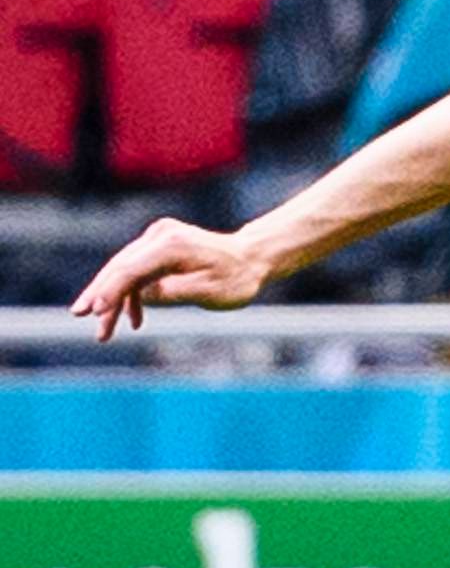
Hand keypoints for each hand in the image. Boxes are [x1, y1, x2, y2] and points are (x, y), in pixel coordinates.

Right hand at [77, 217, 269, 337]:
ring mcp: (158, 238)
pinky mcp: (159, 246)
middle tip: (78, 316)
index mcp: (172, 245)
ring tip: (102, 331)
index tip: (95, 312)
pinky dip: (133, 295)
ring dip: (113, 300)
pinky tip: (132, 321)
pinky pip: (138, 271)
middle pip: (121, 268)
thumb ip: (173, 292)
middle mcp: (160, 235)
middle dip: (100, 294)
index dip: (110, 291)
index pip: (131, 269)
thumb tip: (141, 296)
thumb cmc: (238, 278)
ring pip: (125, 271)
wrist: (253, 258)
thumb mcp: (209, 291)